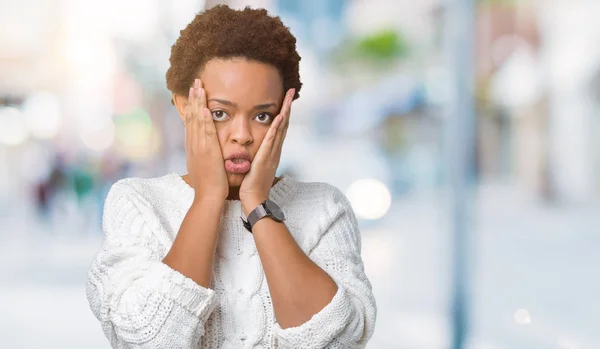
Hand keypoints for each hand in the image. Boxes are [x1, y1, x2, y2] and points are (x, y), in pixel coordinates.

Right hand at [184, 79, 228, 201]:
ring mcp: (199, 148)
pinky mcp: (207, 152)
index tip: (194, 93)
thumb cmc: (208, 185)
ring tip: (199, 87)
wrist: (207, 197)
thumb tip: (202, 149)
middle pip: (192, 117)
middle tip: (195, 82)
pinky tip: (206, 108)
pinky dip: (205, 120)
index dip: (192, 106)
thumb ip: (203, 155)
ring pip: (197, 121)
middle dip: (194, 99)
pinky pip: (206, 133)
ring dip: (199, 103)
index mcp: (193, 147)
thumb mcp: (203, 166)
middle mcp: (193, 145)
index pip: (191, 122)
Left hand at [240, 88, 294, 213]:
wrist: (254, 199)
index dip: (282, 112)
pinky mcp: (266, 158)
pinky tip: (279, 117)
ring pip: (281, 129)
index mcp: (272, 150)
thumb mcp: (255, 165)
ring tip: (288, 98)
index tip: (284, 98)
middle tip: (291, 90)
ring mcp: (272, 154)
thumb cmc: (252, 184)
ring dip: (285, 112)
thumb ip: (257, 155)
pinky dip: (276, 128)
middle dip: (287, 107)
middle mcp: (275, 150)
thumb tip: (255, 147)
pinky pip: (272, 140)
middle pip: (284, 124)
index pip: (279, 127)